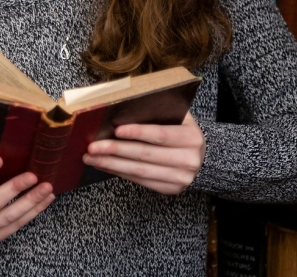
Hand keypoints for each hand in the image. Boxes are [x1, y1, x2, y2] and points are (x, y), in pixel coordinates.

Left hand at [83, 112, 205, 194]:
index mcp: (191, 138)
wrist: (204, 158)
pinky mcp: (169, 189)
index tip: (116, 130)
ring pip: (139, 171)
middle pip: (145, 155)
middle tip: (93, 147)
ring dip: (111, 164)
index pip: (161, 135)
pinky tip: (104, 165)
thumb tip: (124, 107)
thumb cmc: (183, 132)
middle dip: (116, 151)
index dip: (138, 132)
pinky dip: (119, 173)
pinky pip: (140, 181)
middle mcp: (187, 160)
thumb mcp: (180, 118)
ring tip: (91, 158)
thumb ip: (159, 112)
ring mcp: (179, 178)